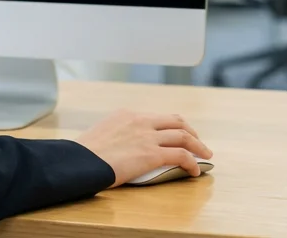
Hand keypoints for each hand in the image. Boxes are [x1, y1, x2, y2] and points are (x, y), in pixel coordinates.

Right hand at [75, 110, 212, 186]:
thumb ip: (118, 133)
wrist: (80, 161)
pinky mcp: (151, 154)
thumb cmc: (85, 153)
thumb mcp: (102, 132)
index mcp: (128, 114)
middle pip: (176, 121)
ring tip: (205, 155)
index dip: (173, 125)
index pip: (158, 116)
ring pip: (184, 136)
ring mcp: (147, 137)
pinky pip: (181, 156)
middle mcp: (141, 121)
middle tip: (198, 142)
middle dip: (191, 131)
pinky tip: (195, 171)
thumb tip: (125, 145)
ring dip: (199, 146)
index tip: (179, 133)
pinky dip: (193, 162)